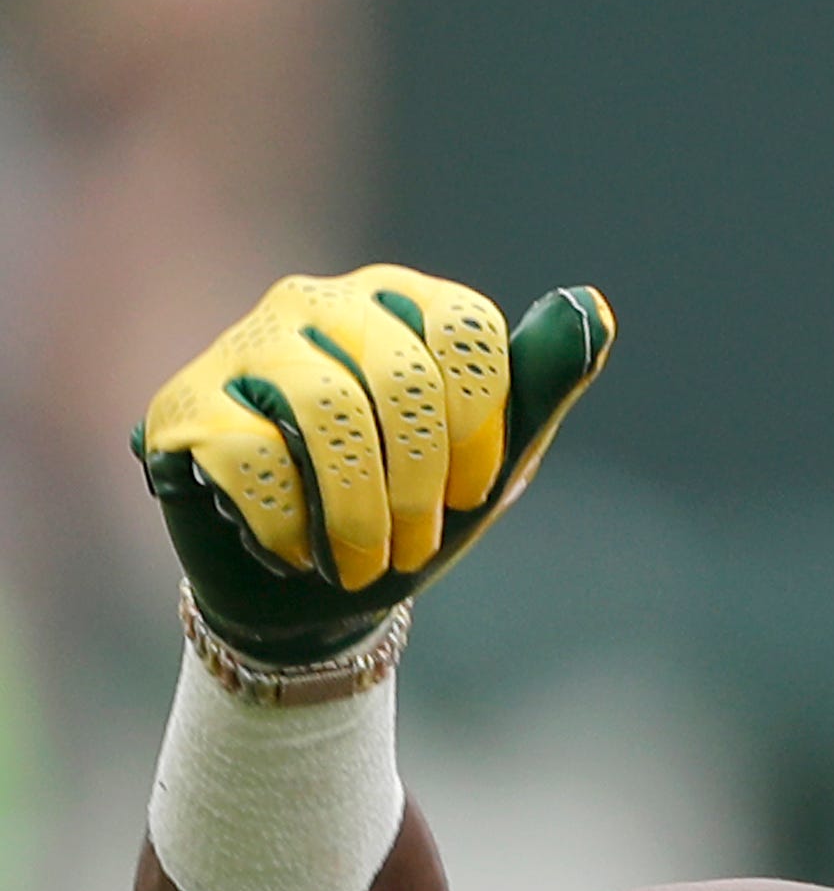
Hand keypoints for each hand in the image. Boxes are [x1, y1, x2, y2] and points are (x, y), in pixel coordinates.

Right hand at [136, 266, 613, 662]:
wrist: (314, 588)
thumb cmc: (411, 509)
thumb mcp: (493, 459)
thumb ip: (542, 383)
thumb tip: (592, 306)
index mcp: (404, 302)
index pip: (467, 333)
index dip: (480, 431)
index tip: (472, 496)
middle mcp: (323, 303)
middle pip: (401, 377)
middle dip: (421, 484)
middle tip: (416, 548)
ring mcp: (248, 345)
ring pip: (327, 410)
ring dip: (358, 510)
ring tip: (364, 564)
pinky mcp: (184, 403)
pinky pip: (251, 453)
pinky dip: (289, 523)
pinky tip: (297, 552)